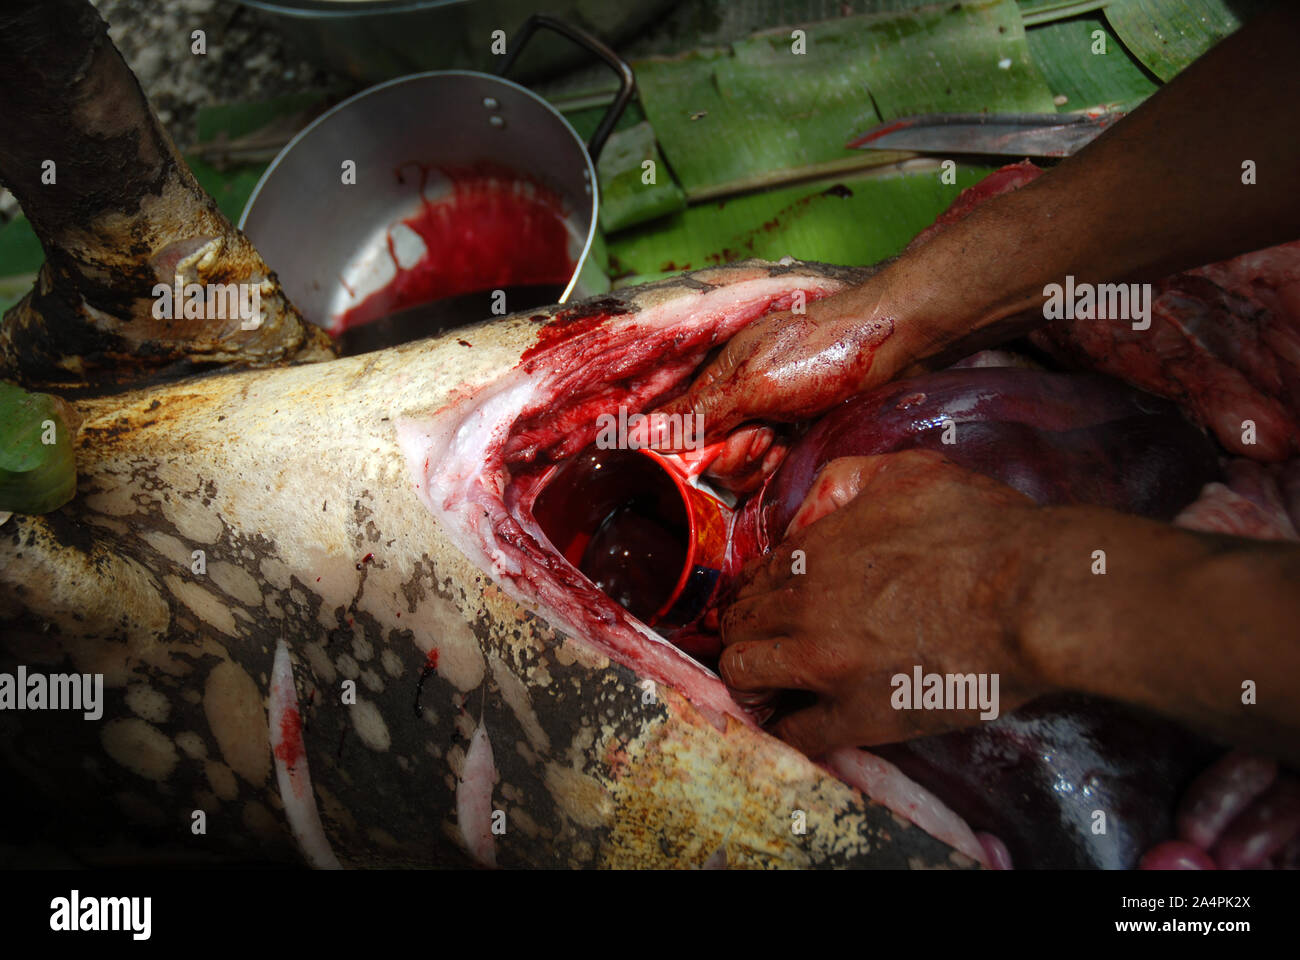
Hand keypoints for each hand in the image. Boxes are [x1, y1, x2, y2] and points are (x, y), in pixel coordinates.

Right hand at [652, 287, 903, 489]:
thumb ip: (699, 412)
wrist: (896, 341)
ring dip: (761, 465)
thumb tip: (638, 433)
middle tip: (768, 437)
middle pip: (713, 454)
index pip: (681, 430)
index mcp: (720, 378)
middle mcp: (740, 398)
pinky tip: (799, 453)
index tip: (732, 443)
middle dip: (736, 457)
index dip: (699, 450)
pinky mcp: (801, 431)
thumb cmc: (821, 352)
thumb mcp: (754, 383)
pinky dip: (783, 467)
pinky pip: (776, 467)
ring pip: (745, 465)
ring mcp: (771, 416)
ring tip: (786, 442)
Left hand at [719, 450, 1052, 755]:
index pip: (754, 577)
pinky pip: (793, 732)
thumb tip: (813, 507)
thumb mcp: (909, 472)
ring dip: (750, 678)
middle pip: (738, 624)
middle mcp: (805, 604)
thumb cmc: (985, 529)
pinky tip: (802, 721)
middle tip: (767, 645)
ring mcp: (825, 662)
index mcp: (815, 550)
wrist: (1032, 593)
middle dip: (746, 633)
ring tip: (771, 686)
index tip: (769, 607)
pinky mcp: (857, 716)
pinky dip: (788, 727)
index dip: (758, 593)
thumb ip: (847, 481)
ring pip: (743, 674)